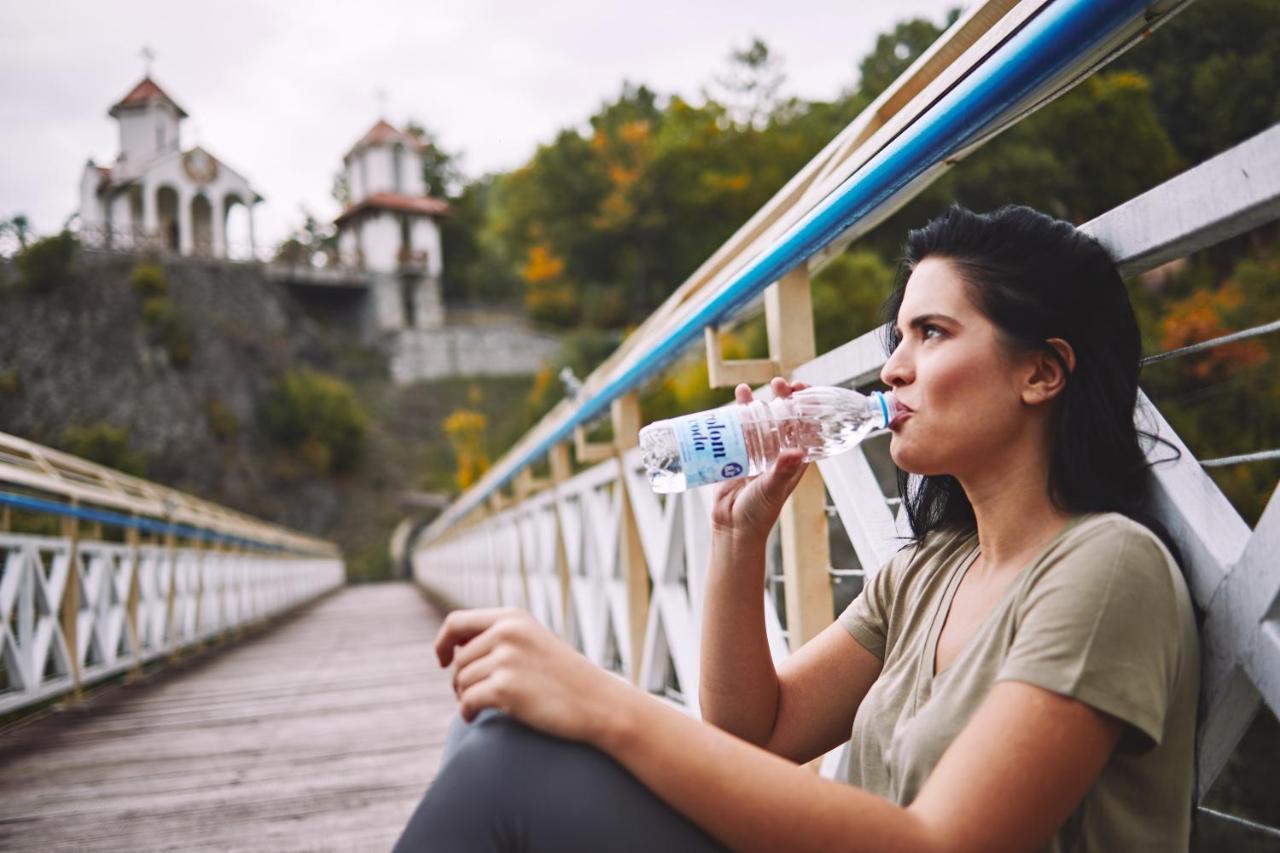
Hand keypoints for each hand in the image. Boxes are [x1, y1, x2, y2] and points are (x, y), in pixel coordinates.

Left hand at [437, 607, 632, 746]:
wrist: (598, 702)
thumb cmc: (564, 677)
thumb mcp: (533, 642)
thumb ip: (499, 637)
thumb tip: (452, 649)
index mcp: (512, 617)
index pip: (456, 622)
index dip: (442, 642)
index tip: (442, 660)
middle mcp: (507, 632)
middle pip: (458, 659)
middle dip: (460, 680)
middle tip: (473, 695)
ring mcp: (507, 659)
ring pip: (461, 681)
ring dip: (465, 697)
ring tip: (480, 705)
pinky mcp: (506, 688)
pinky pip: (467, 701)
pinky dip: (466, 712)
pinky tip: (474, 717)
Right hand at [710, 377, 810, 549]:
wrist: (733, 528)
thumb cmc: (759, 513)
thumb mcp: (772, 489)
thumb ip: (782, 471)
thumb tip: (796, 452)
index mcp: (794, 460)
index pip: (806, 427)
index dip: (808, 407)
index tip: (804, 389)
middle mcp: (777, 452)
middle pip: (783, 419)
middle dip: (783, 399)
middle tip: (779, 384)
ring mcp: (756, 452)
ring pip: (759, 421)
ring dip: (756, 403)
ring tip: (747, 389)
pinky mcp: (736, 455)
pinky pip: (737, 430)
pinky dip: (735, 415)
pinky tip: (732, 402)